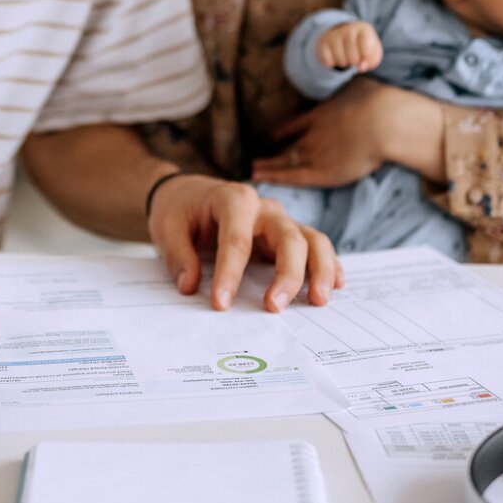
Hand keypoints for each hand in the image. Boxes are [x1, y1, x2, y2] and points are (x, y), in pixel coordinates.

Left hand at [147, 174, 342, 311]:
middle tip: (274, 308)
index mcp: (234, 199)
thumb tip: (189, 286)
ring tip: (318, 300)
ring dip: (319, 270)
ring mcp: (280, 221)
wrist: (189, 194)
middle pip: (288, 238)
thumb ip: (177, 255)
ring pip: (312, 240)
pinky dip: (328, 264)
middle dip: (286, 275)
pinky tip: (335, 285)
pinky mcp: (288, 235)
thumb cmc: (180, 210)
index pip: (237, 240)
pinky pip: (315, 246)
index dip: (229, 274)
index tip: (220, 304)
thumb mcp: (167, 227)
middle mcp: (264, 208)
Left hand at [252, 79, 447, 185]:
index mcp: (321, 114)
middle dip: (274, 154)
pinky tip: (261, 176)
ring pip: (287, 162)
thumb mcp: (358, 86)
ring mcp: (316, 153)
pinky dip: (276, 176)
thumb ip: (350, 88)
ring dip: (270, 167)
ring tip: (255, 170)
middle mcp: (313, 134)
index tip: (275, 136)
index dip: (285, 131)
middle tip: (258, 160)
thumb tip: (354, 74)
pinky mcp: (323, 172)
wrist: (384, 123)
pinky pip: (294, 176)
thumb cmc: (376, 101)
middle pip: (290, 147)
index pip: (297, 125)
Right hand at [316, 20, 382, 72]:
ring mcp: (333, 35)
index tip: (366, 54)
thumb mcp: (373, 52)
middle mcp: (348, 29)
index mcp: (364, 29)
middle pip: (353, 58)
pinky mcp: (322, 42)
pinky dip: (332, 63)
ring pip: (340, 60)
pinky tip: (335, 55)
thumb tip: (361, 67)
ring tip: (346, 55)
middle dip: (355, 62)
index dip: (367, 57)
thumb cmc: (363, 46)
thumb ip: (371, 60)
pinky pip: (328, 62)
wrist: (345, 35)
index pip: (367, 49)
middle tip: (355, 55)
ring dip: (344, 63)